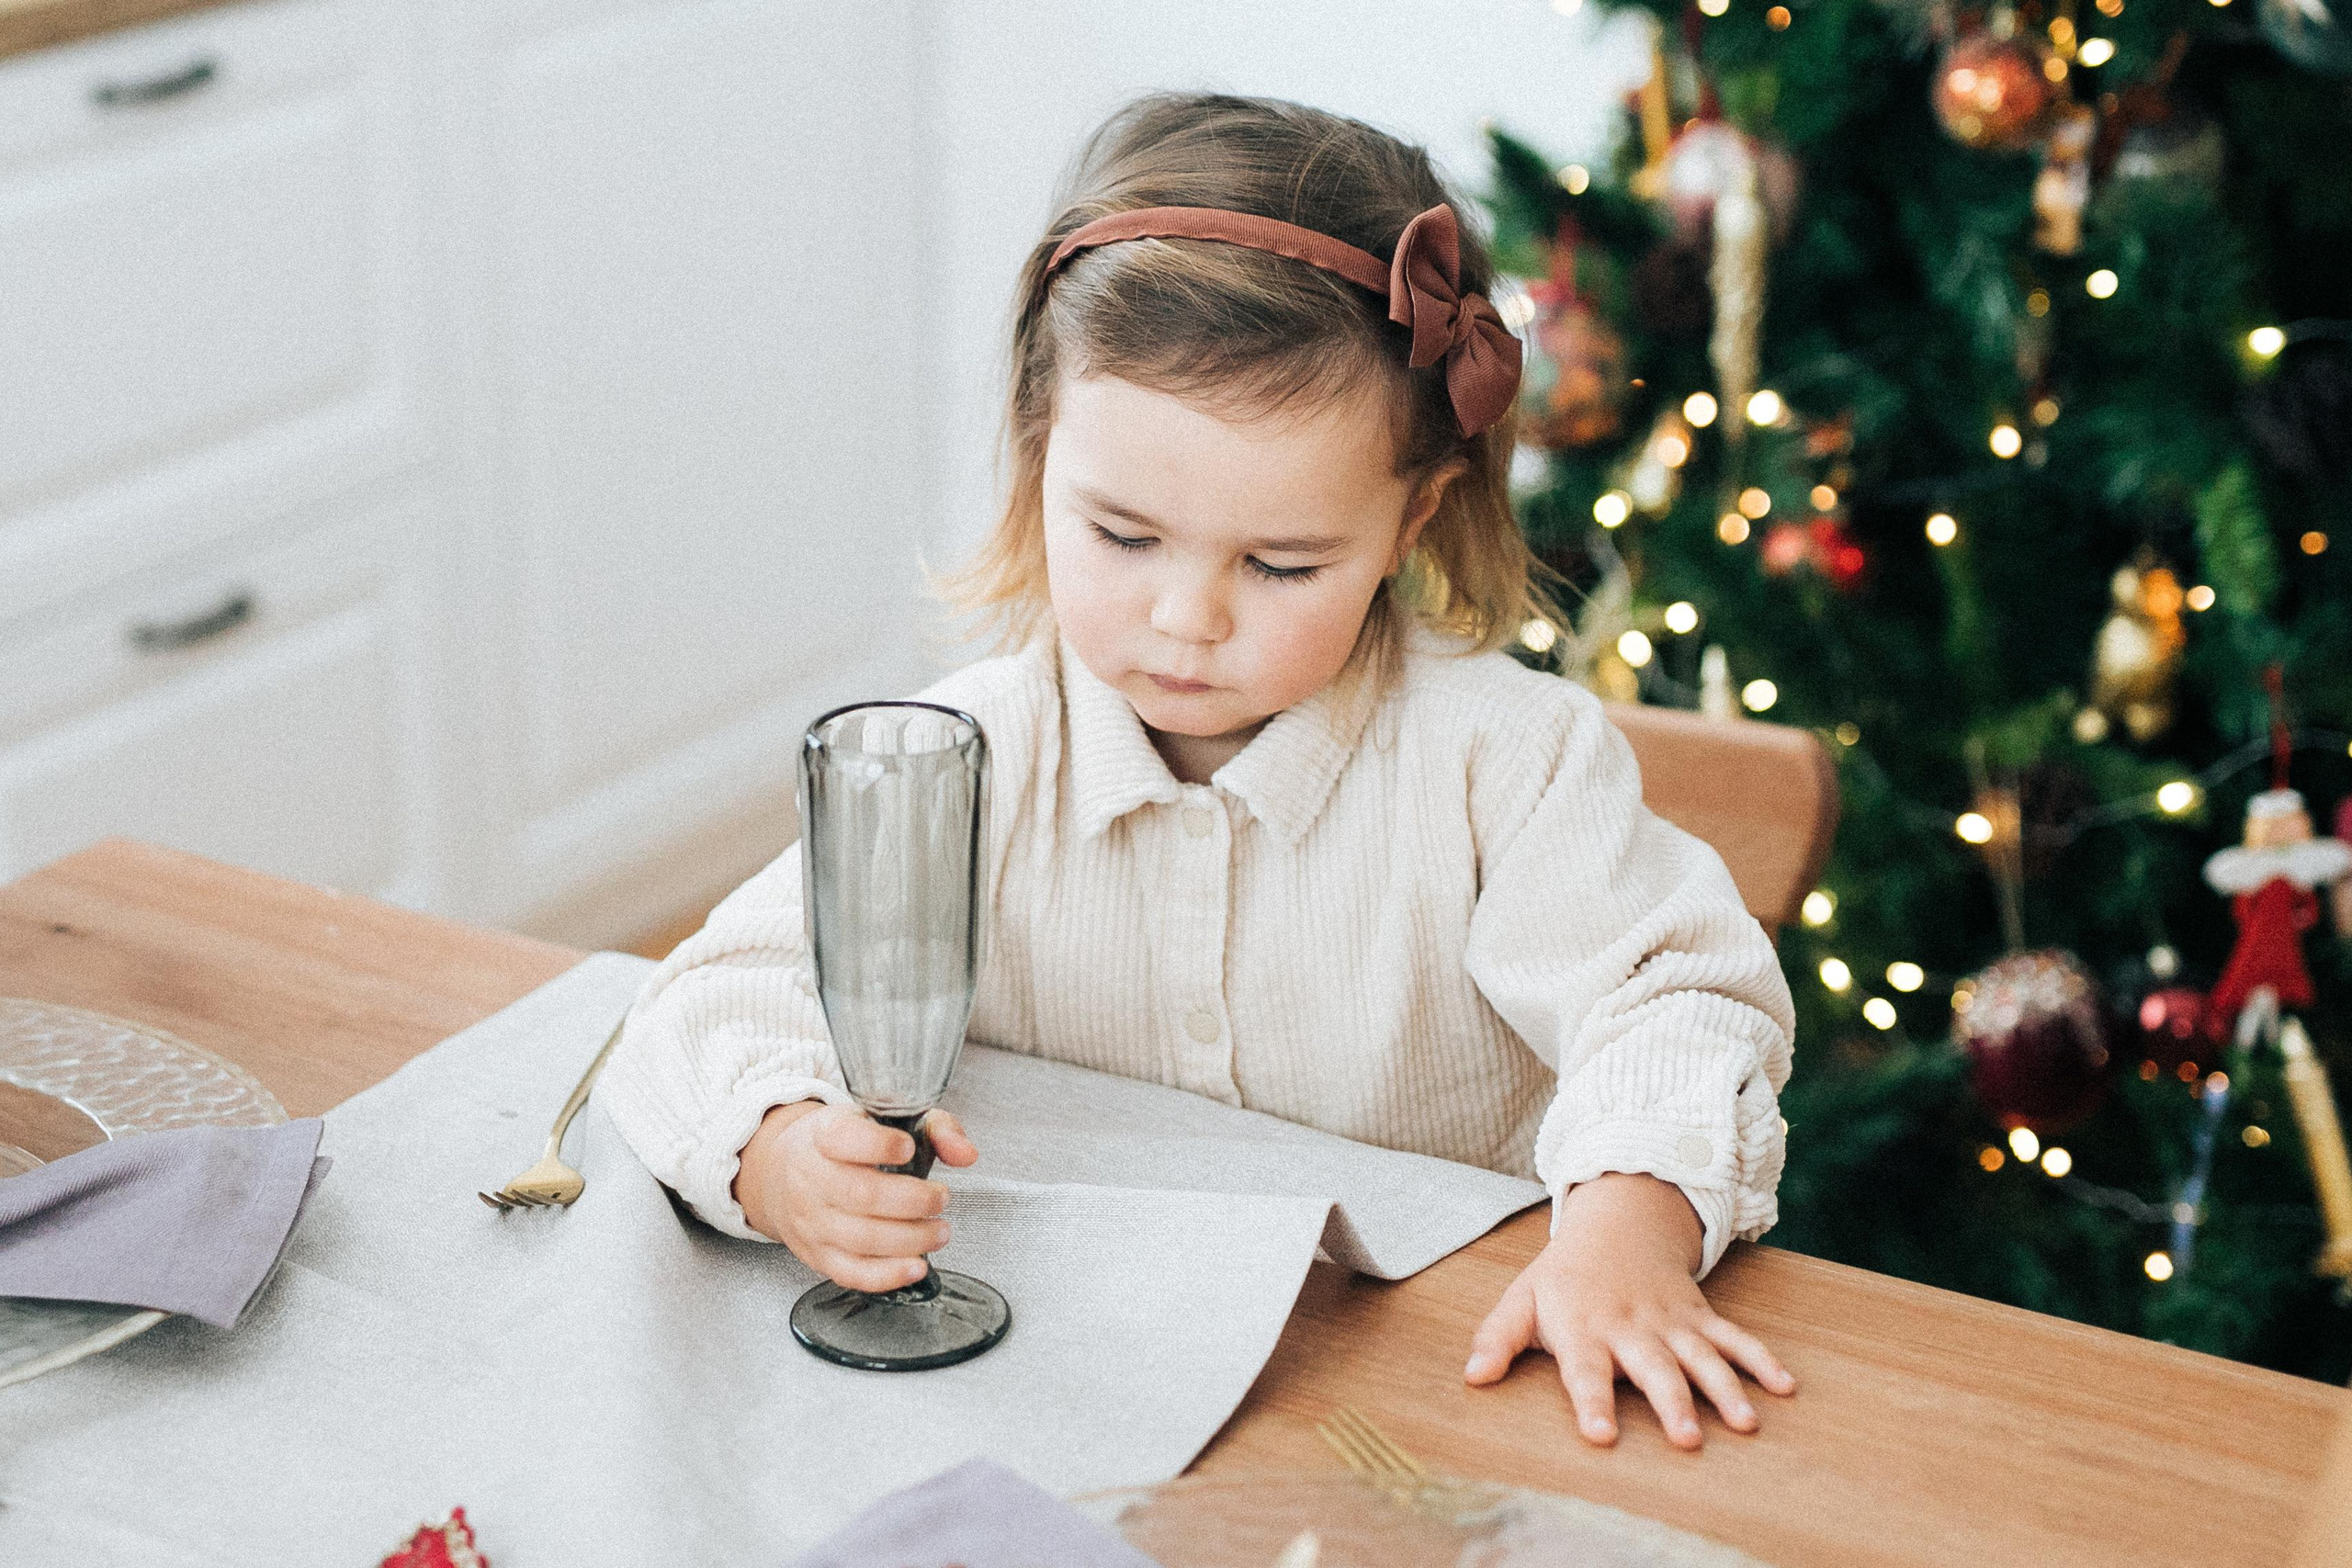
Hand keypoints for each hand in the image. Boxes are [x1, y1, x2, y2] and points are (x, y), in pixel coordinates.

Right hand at [732, 1101, 978, 1291]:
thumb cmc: (843, 1145)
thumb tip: (966, 1154)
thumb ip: (932, 1128)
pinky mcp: (816, 1254)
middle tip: (942, 1198)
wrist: (780, 1173)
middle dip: (913, 1201)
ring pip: (861, 1238)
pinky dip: (887, 1275)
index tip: (908, 1147)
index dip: (880, 1145)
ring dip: (911, 1239)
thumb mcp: (882, 1119)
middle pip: (862, 1195)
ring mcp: (811, 1221)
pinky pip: (850, 1272)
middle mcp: (811, 1178)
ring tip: (940, 1231)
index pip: (844, 1138)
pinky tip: (917, 1266)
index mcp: (825, 1135)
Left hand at [1463, 1171, 1794, 1450]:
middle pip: (1653, 1368)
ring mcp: (1671, 1321)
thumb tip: (1472, 1377)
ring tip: (1746, 1423)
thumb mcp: (1521, 1299)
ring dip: (1725, 1389)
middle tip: (1686, 1440)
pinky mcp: (1700, 1316)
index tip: (1602, 1435)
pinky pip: (1735, 1337)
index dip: (1592, 1402)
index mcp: (1583, 1327)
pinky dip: (1761, 1360)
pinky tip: (1785, 1387)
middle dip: (1671, 1403)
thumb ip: (1497, 1338)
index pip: (1585, 1370)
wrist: (1616, 1226)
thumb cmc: (1562, 1277)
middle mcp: (1631, 1327)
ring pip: (1702, 1356)